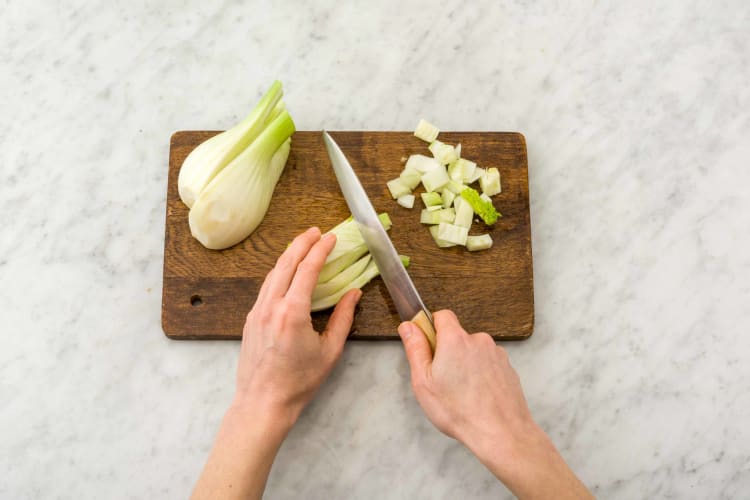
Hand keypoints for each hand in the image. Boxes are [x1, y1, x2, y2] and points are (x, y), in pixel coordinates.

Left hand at [234, 226, 361, 425]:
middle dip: (302, 243)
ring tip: (302, 245)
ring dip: (288, 255)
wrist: (263, 402)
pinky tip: (286, 272)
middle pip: (286, 263)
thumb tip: (354, 293)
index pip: (308, 269)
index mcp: (292, 312)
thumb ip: (343, 318)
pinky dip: (278, 273)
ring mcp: (257, 311)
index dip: (321, 249)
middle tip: (315, 231)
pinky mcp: (251, 319)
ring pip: (273, 273)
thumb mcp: (330, 351)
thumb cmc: (299, 382)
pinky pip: (265, 287)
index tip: (331, 238)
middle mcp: (271, 306)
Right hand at [398, 310, 534, 453]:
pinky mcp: (507, 367)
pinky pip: (488, 364)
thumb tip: (409, 326)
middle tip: (442, 379)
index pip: (442, 315)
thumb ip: (415, 349)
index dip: (432, 327)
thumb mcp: (424, 382)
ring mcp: (496, 354)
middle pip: (458, 336)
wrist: (500, 432)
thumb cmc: (459, 411)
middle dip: (448, 352)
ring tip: (461, 393)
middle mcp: (478, 340)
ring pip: (473, 351)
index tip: (428, 345)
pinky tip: (477, 396)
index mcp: (455, 340)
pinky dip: (481, 374)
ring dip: (466, 364)